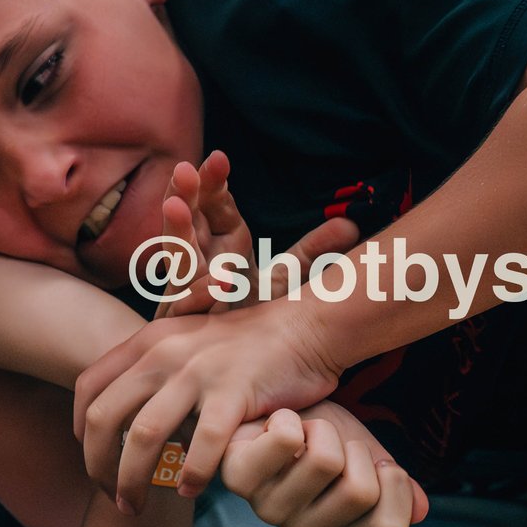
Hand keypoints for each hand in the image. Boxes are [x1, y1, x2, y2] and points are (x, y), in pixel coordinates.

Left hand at [76, 295, 343, 508]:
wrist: (306, 326)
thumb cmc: (250, 344)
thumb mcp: (189, 342)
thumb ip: (156, 371)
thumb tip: (128, 418)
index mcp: (148, 341)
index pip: (89, 388)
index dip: (81, 431)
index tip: (94, 459)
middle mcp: (164, 353)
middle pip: (105, 418)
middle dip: (97, 466)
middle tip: (110, 496)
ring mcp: (197, 371)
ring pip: (143, 436)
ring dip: (132, 480)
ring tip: (136, 507)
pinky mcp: (233, 391)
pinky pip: (201, 444)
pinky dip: (191, 475)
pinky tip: (190, 491)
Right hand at [152, 149, 358, 317]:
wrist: (226, 367)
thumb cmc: (250, 319)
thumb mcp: (283, 281)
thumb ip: (311, 254)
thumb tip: (350, 225)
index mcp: (222, 245)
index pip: (214, 206)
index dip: (213, 182)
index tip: (221, 159)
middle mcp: (200, 263)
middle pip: (188, 223)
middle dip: (184, 196)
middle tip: (185, 170)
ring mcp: (186, 293)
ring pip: (178, 259)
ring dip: (176, 234)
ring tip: (176, 206)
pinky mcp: (183, 328)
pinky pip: (187, 308)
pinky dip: (198, 294)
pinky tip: (215, 280)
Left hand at [224, 402, 428, 526]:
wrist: (272, 408)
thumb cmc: (319, 438)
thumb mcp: (366, 457)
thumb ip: (395, 484)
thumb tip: (422, 510)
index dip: (394, 482)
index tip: (375, 463)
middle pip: (359, 491)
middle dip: (356, 448)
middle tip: (333, 444)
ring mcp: (268, 509)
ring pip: (324, 460)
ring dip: (323, 428)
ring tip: (304, 434)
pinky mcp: (238, 479)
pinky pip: (287, 439)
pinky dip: (292, 418)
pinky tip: (278, 427)